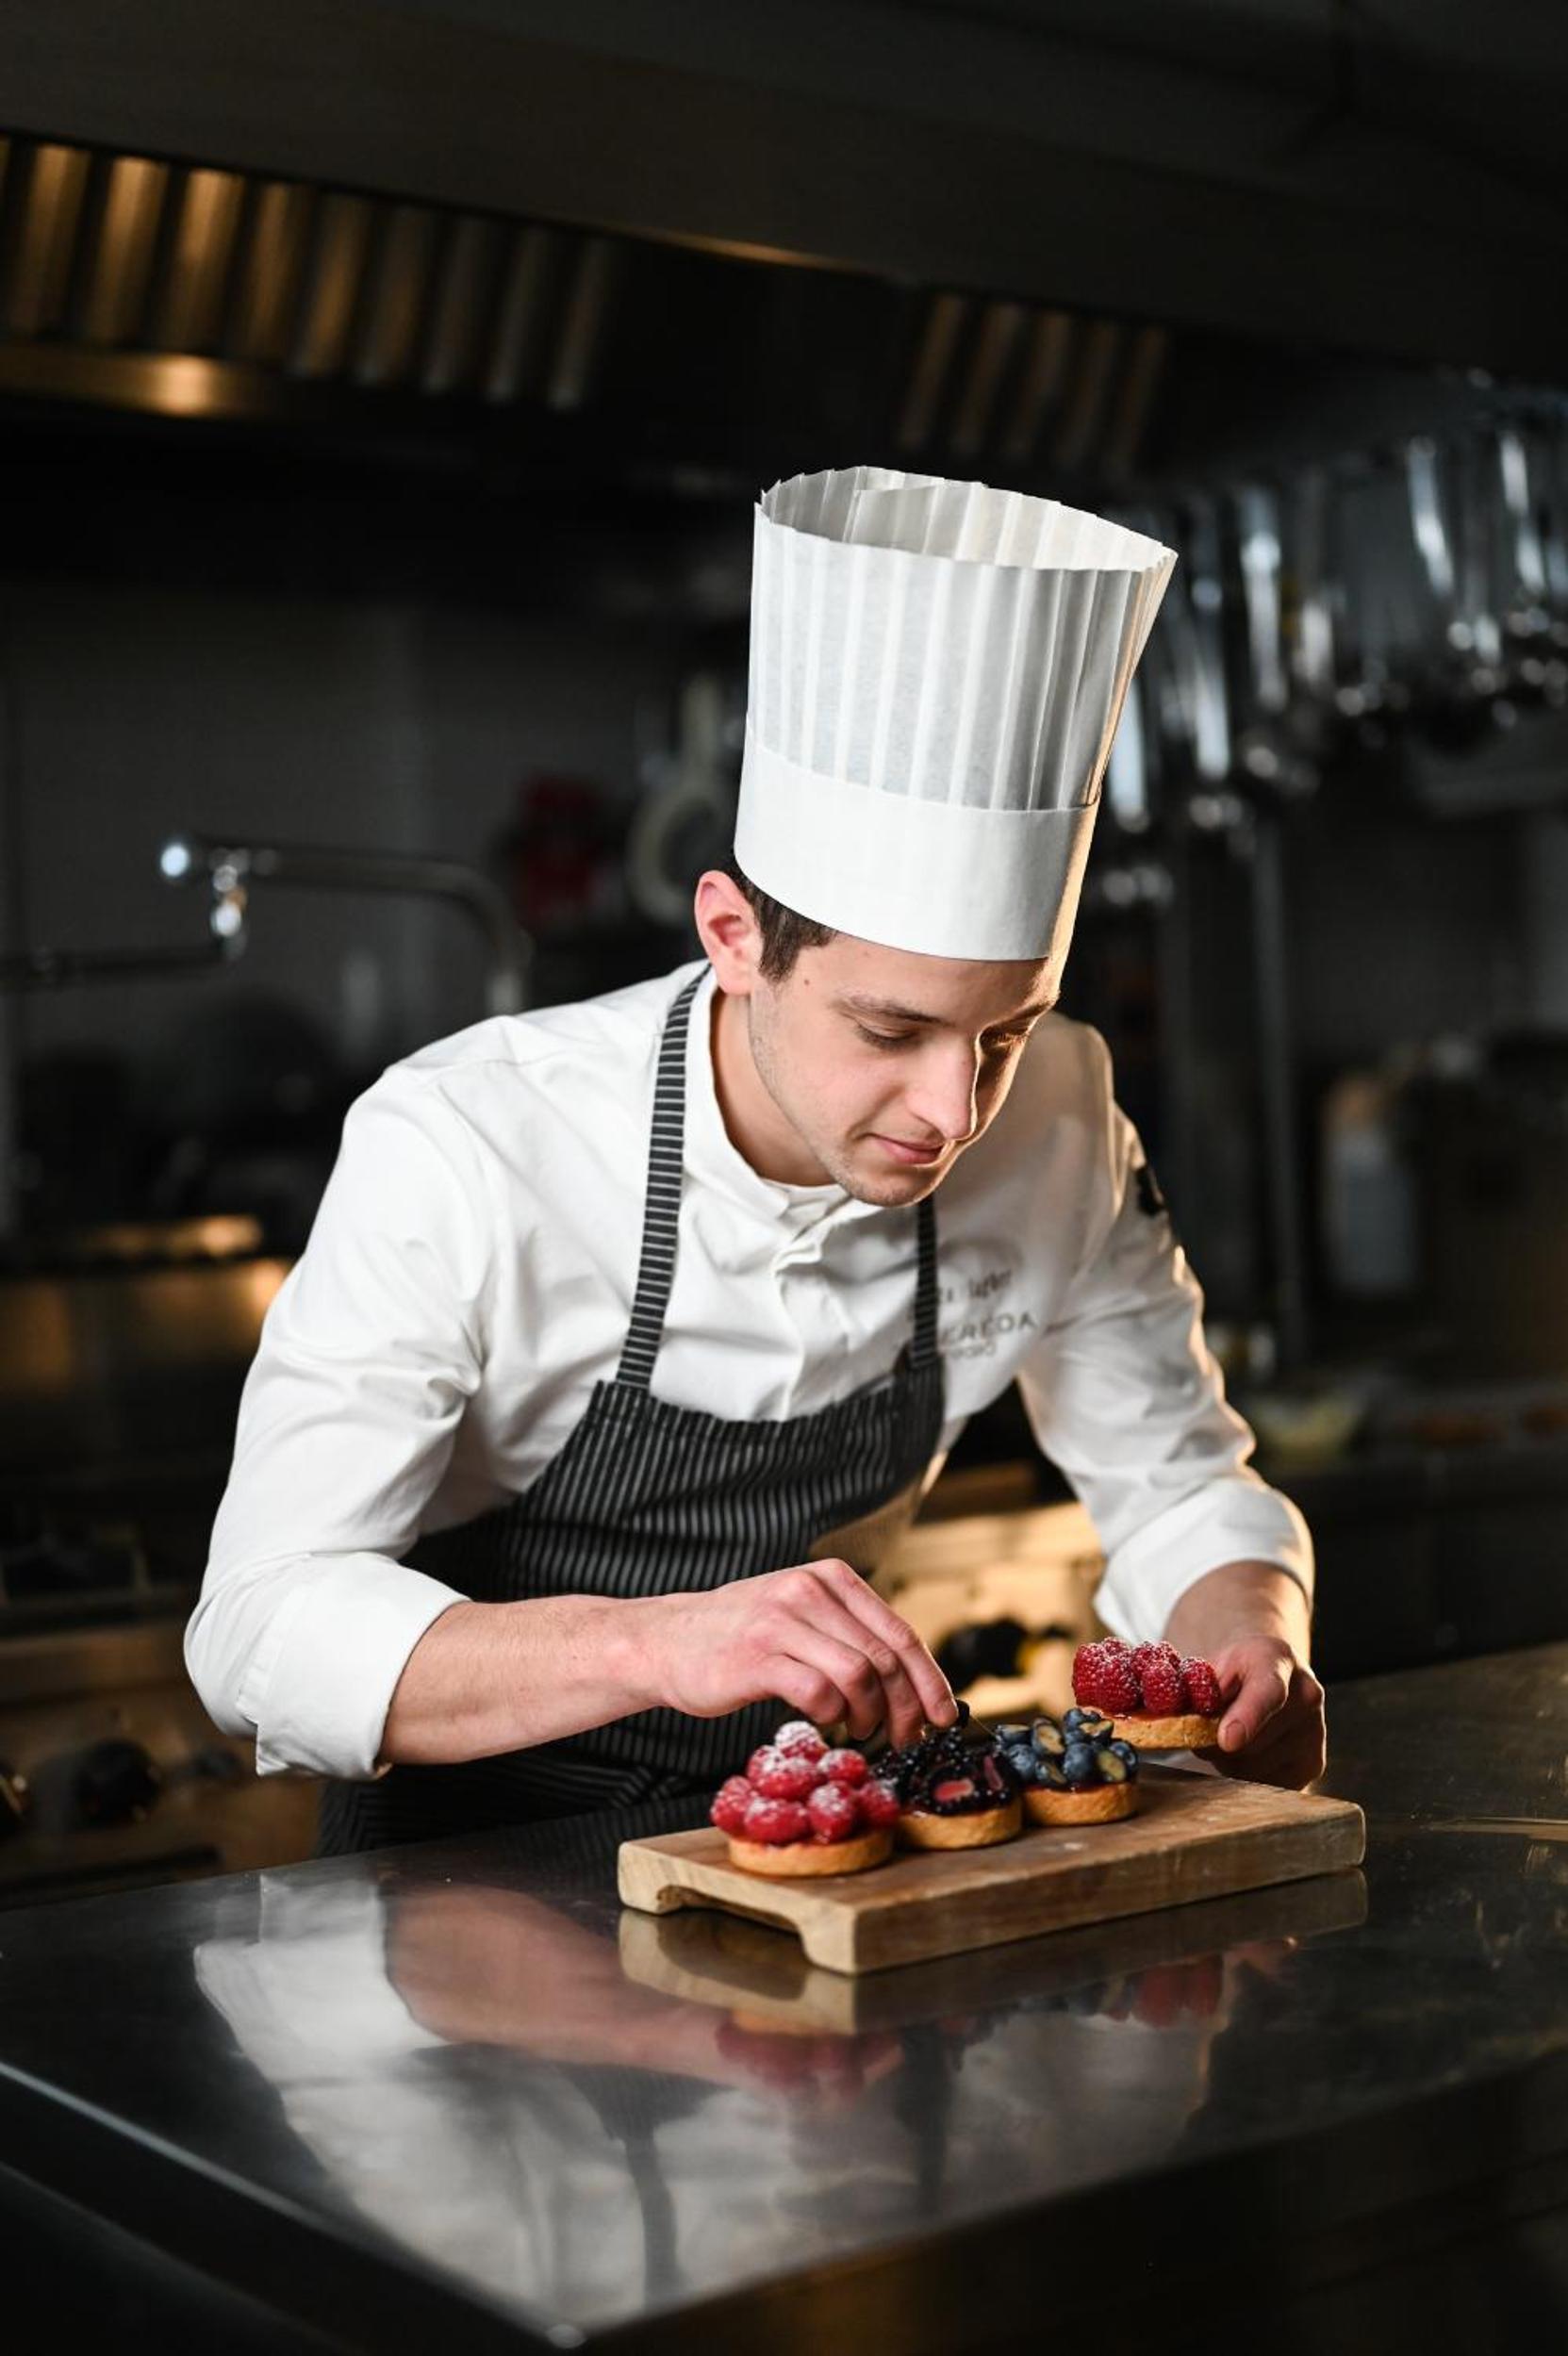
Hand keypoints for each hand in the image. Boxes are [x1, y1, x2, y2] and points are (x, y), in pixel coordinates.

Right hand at [644, 1559, 956, 1748]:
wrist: (667, 1641)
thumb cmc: (741, 1636)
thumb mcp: (801, 1615)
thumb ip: (849, 1634)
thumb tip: (912, 1680)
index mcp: (829, 1579)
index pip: (900, 1632)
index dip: (930, 1679)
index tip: (944, 1714)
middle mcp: (809, 1592)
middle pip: (885, 1657)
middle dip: (907, 1706)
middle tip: (906, 1736)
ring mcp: (781, 1622)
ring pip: (858, 1675)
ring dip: (870, 1714)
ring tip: (859, 1729)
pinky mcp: (756, 1657)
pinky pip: (817, 1692)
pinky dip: (831, 1714)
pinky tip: (825, 1720)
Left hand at [1205, 1635, 1324, 1789]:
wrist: (1269, 1672)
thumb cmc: (1233, 1671)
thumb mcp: (1211, 1665)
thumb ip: (1197, 1692)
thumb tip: (1176, 1723)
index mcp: (1276, 1659)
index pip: (1267, 1692)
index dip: (1247, 1718)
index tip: (1227, 1740)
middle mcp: (1306, 1694)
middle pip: (1253, 1742)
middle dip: (1217, 1744)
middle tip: (1204, 1730)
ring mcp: (1314, 1731)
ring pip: (1256, 1768)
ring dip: (1229, 1761)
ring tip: (1230, 1736)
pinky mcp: (1313, 1764)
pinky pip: (1267, 1784)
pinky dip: (1247, 1774)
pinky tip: (1247, 1752)